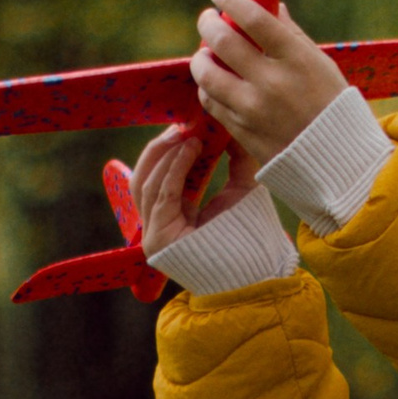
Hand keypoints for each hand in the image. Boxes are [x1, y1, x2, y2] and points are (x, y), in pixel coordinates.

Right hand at [130, 119, 267, 255]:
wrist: (255, 273)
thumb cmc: (248, 236)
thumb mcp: (240, 191)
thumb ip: (237, 162)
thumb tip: (235, 130)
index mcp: (171, 214)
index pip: (154, 176)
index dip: (166, 149)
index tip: (185, 125)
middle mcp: (157, 224)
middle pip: (142, 177)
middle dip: (161, 148)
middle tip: (182, 125)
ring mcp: (154, 234)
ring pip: (146, 183)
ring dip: (167, 154)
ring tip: (188, 135)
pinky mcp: (159, 240)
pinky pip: (161, 195)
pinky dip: (174, 169)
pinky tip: (190, 150)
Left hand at [188, 0, 346, 166]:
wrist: (336, 161)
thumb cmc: (331, 105)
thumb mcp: (319, 64)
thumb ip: (290, 34)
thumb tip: (270, 5)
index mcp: (296, 59)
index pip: (253, 18)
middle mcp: (272, 83)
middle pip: (223, 42)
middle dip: (209, 24)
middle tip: (208, 19)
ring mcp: (253, 109)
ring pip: (207, 74)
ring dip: (200, 57)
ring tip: (205, 53)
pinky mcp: (241, 131)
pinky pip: (211, 102)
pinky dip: (207, 87)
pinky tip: (214, 81)